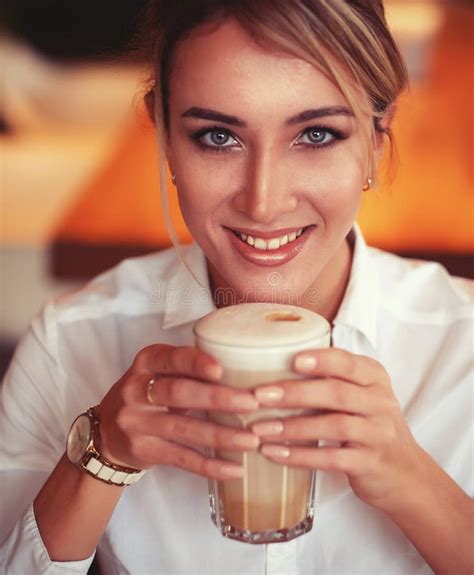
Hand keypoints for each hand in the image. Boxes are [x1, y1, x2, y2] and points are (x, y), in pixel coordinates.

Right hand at [95, 344, 258, 479]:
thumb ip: (188, 369)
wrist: (106, 432)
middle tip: (251, 403)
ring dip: (220, 435)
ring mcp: (137, 422)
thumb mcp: (158, 372)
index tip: (220, 369)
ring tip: (251, 441)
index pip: (170, 358)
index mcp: (146, 362)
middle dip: (217, 398)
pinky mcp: (143, 450)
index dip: (195, 363)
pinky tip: (233, 468)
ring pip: (183, 429)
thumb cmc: (146, 394)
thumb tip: (242, 373)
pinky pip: (180, 458)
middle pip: (178, 393)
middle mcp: (136, 390)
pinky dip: (209, 465)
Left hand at [252, 347, 425, 510]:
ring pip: (333, 426)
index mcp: (374, 378)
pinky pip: (332, 459)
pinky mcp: (370, 463)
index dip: (321, 360)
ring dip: (292, 427)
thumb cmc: (369, 425)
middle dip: (295, 393)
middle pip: (336, 393)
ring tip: (260, 428)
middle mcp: (380, 402)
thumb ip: (332, 379)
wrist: (405, 473)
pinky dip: (300, 456)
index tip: (292, 360)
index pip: (347, 362)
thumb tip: (274, 363)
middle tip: (260, 395)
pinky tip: (275, 454)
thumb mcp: (361, 395)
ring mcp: (378, 434)